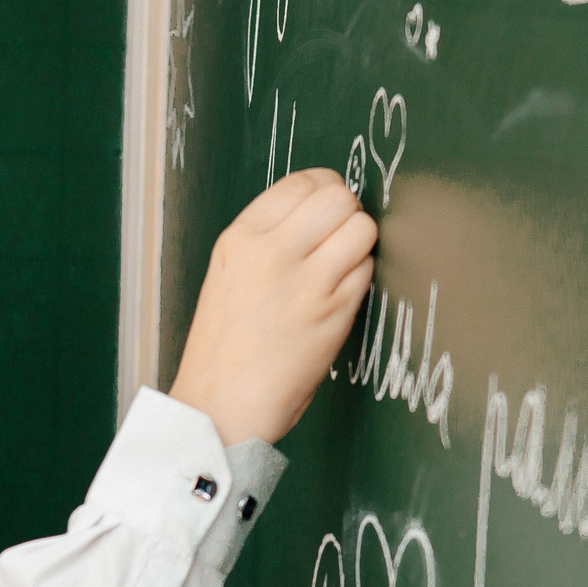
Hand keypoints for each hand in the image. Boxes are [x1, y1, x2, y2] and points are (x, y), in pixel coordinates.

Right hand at [168, 169, 378, 446]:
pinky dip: (361, 276)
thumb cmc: (224, 348)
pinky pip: (366, 269)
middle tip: (339, 237)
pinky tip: (340, 295)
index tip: (327, 208)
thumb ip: (266, 240)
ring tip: (342, 267)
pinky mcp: (333, 311)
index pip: (300, 183)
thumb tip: (317, 213)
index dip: (324, 190)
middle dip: (346, 212)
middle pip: (337, 197)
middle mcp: (272, 251)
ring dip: (359, 243)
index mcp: (240, 238)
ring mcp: (306, 280)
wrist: (221, 404)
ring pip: (360, 228)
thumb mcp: (228, 275)